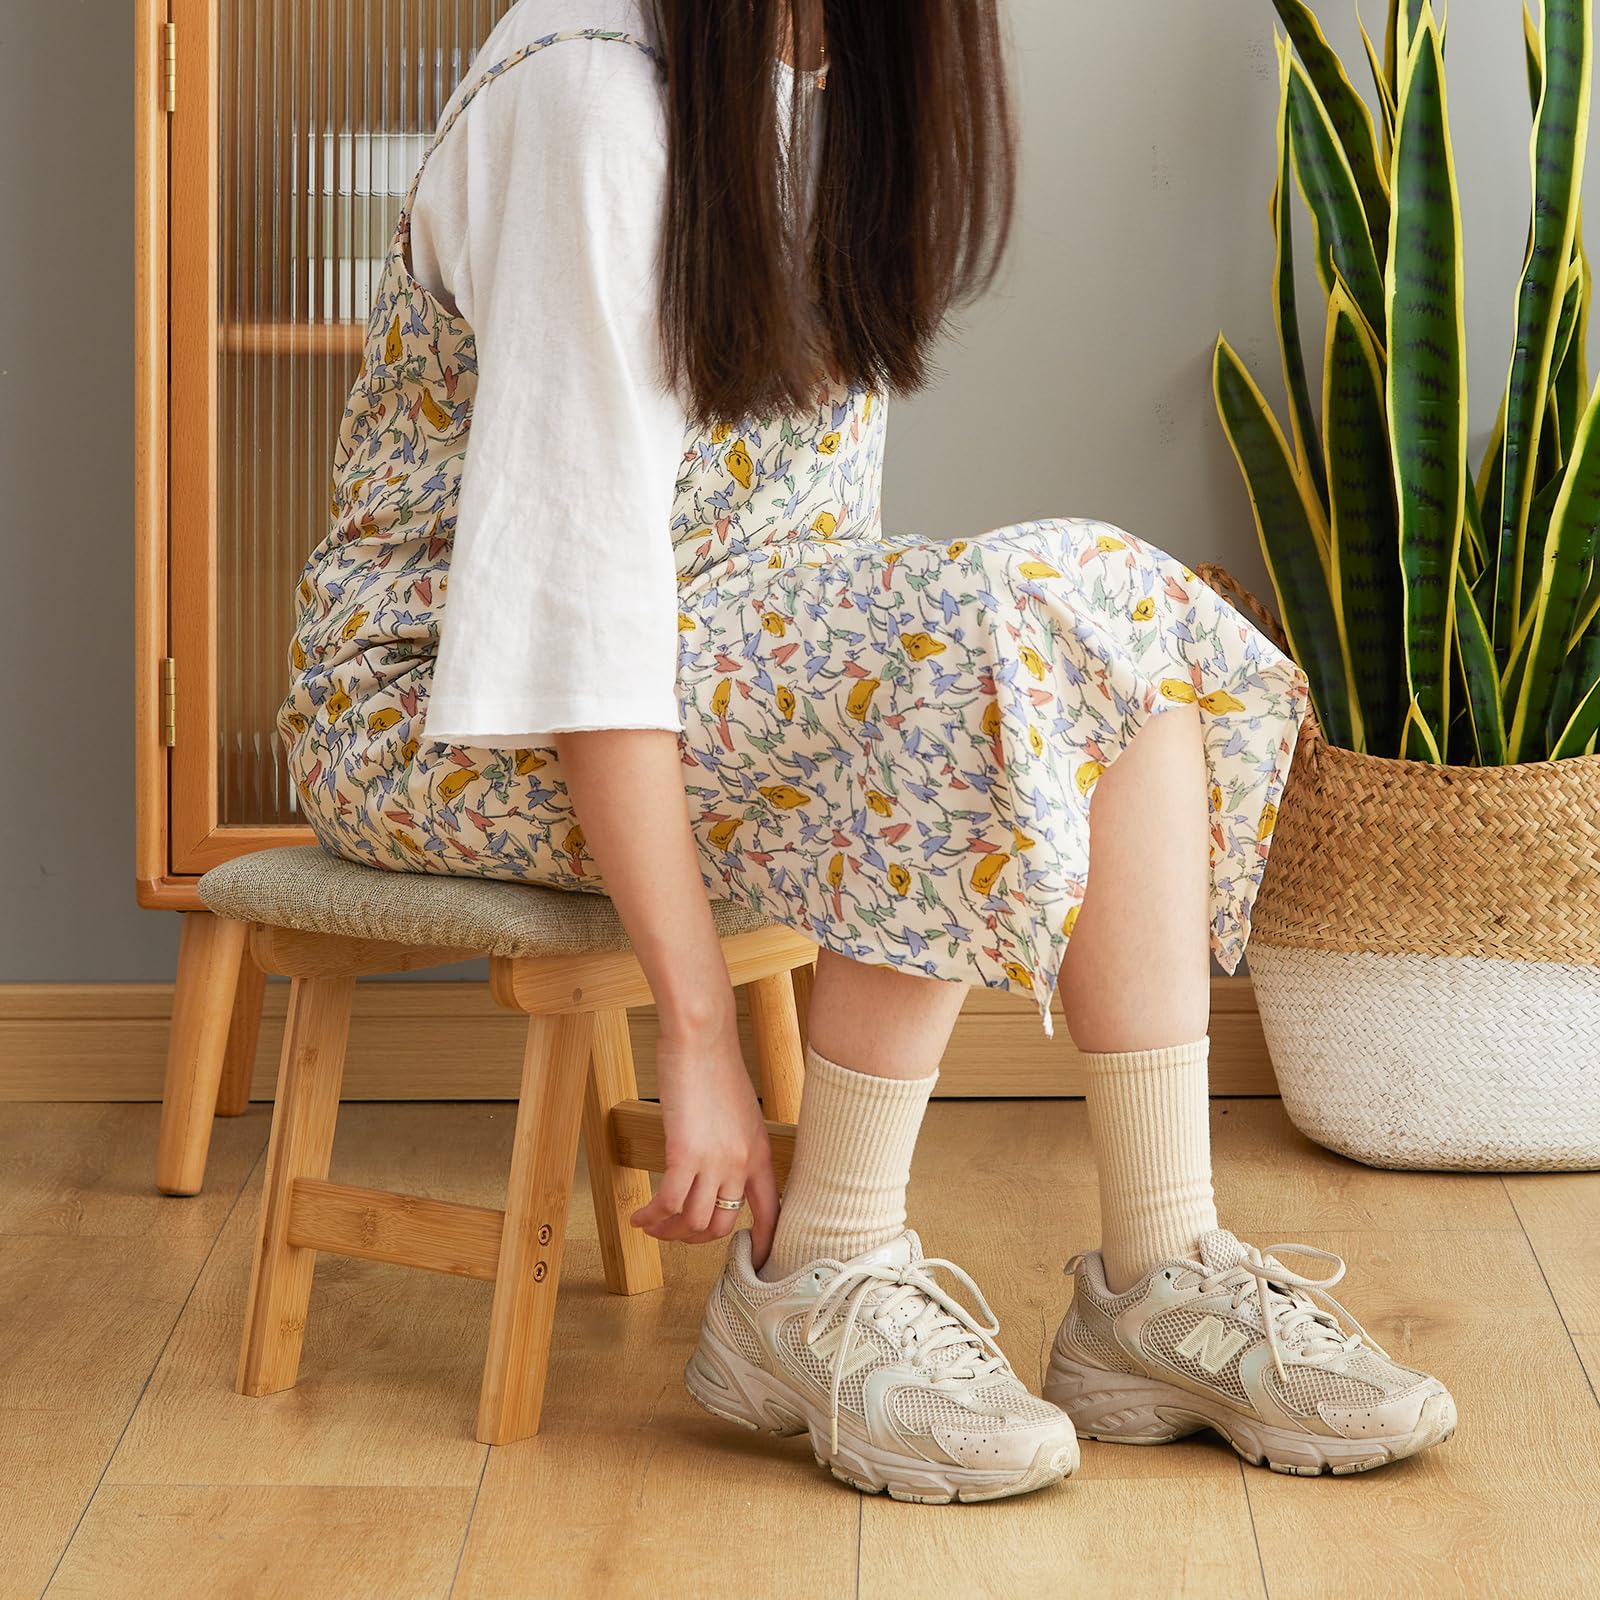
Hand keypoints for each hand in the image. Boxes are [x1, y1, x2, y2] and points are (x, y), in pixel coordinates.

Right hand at [629, 991, 778, 1266]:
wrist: (701, 1036)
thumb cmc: (715, 1064)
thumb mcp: (739, 1110)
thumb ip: (734, 1142)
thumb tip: (718, 1165)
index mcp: (760, 1153)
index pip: (771, 1213)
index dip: (763, 1245)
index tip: (753, 1265)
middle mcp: (741, 1163)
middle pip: (722, 1225)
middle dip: (694, 1238)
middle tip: (672, 1230)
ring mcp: (714, 1161)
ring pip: (693, 1222)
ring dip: (668, 1231)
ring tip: (650, 1224)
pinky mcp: (684, 1153)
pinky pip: (668, 1203)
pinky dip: (650, 1216)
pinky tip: (638, 1214)